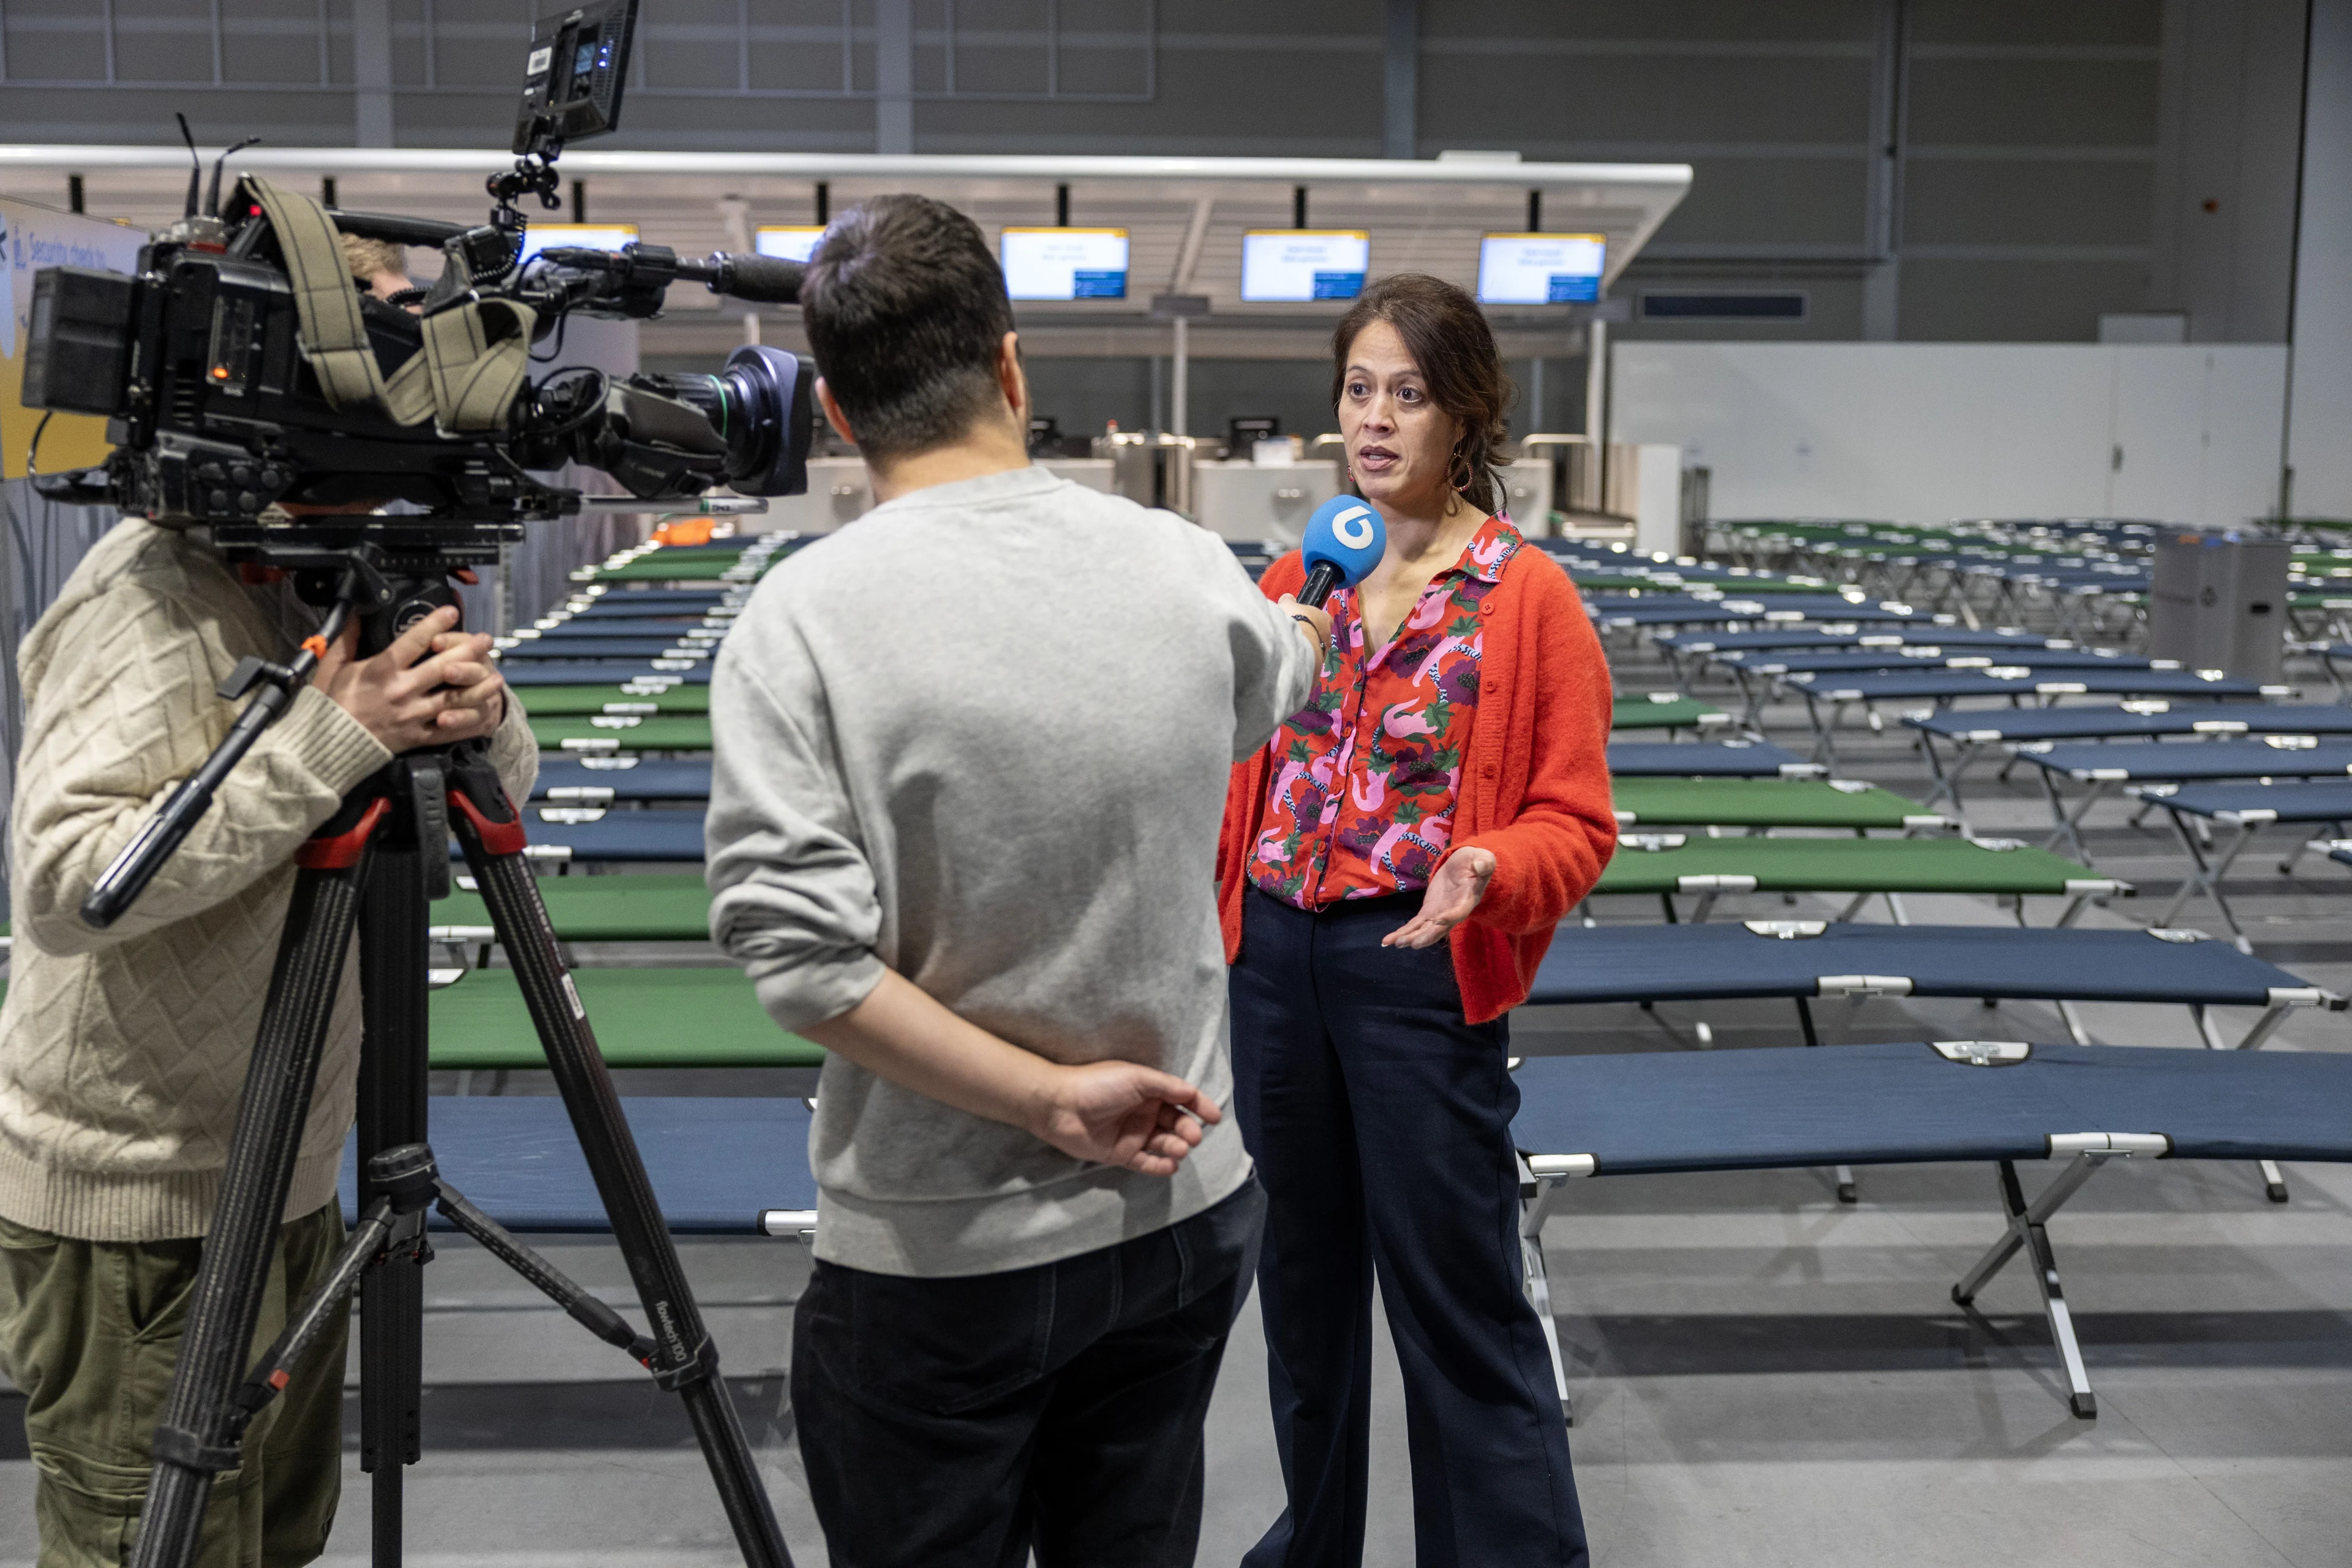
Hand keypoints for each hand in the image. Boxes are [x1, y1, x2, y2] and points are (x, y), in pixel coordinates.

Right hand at [311, 605, 505, 752]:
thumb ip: (348, 638)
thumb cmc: (330, 703)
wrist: (326, 745)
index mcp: (382, 669)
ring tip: (495, 674)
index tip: (452, 612)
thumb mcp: (333, 666)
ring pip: (453, 698)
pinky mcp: (417, 736)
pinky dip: (468, 720)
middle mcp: (401, 690)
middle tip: (485, 639)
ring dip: (477, 685)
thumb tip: (357, 610)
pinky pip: (448, 729)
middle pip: (443, 667)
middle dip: (468, 651)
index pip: (415, 641)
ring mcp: (412, 715)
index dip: (435, 624)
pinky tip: (484, 711)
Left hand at [1026, 1060, 1222, 1176]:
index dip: (1200, 1106)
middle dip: (1188, 1131)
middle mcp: (1144, 1111)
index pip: (1182, 1098)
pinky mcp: (1121, 1154)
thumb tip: (1192, 1094)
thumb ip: (1167, 1087)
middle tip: (1192, 1138)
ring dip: (1176, 1147)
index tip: (1214, 1118)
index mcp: (1149, 1090)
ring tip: (1179, 1150)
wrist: (1060, 1106)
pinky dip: (1161, 1166)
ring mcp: (1133, 1134)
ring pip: (1164, 1144)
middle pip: (1176, 1123)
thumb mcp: (1137, 1078)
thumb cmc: (1099, 1085)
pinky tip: (1171, 1166)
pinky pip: (1146, 1163)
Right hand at [1278, 593, 1331, 653]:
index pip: (1325, 618)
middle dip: (1313, 634)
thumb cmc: (1295, 620)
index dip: (1317, 619)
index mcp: (1324, 618)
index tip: (1308, 619)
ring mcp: (1324, 650)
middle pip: (1322, 633)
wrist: (1297, 644)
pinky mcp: (1318, 662)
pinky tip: (1296, 657)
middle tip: (1300, 634)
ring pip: (1318, 647)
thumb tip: (1288, 597)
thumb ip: (1289, 601)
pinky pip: (1312, 659)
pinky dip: (1306, 658)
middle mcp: (1328, 634)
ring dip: (1309, 647)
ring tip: (1296, 647)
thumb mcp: (1288, 606)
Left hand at [1383, 846, 1496, 949]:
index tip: (1439, 920)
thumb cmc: (1475, 862)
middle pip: (1440, 928)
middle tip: (1413, 943)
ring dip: (1412, 937)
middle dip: (1427, 936)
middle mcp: (1453, 912)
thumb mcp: (1483, 858)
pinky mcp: (1429, 912)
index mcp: (1468, 900)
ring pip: (1425, 930)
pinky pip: (1415, 925)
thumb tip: (1480, 865)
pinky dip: (1403, 932)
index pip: (1459, 911)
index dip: (1450, 917)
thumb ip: (1483, 862)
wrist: (1465, 866)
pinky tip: (1388, 941)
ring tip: (1396, 943)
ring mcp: (1440, 914)